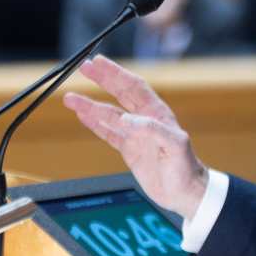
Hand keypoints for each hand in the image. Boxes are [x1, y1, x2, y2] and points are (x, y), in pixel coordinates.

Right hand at [64, 56, 207, 220]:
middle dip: (102, 80)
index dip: (117, 73)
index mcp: (158, 114)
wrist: (186, 193)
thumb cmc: (186, 169)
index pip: (134, 87)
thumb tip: (126, 118)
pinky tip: (83, 116)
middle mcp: (146, 120)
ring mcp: (136, 135)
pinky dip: (95, 124)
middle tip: (83, 67)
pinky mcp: (130, 150)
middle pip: (120, 94)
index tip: (99, 62)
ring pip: (109, 114)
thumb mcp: (175, 146)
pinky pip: (108, 133)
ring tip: (69, 98)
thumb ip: (152, 130)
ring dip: (90, 105)